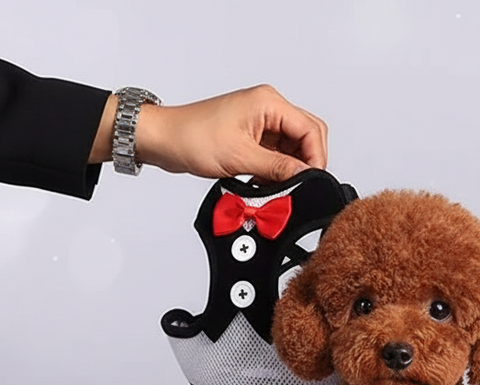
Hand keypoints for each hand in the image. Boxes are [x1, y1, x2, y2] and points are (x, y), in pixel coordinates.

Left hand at [90, 84, 327, 181]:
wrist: (163, 140)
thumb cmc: (192, 137)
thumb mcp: (241, 157)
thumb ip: (278, 168)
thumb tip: (307, 177)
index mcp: (269, 103)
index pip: (310, 130)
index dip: (316, 159)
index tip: (312, 182)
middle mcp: (268, 108)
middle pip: (307, 136)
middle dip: (307, 163)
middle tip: (301, 186)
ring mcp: (261, 122)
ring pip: (293, 148)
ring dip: (290, 169)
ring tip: (279, 186)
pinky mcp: (253, 136)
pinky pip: (277, 155)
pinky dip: (277, 171)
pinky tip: (267, 183)